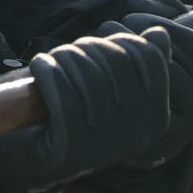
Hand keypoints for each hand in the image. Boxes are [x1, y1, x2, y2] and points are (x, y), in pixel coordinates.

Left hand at [0, 20, 192, 192]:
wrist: (32, 158)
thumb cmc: (76, 112)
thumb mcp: (115, 87)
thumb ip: (137, 62)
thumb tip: (159, 33)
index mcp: (157, 119)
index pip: (150, 57)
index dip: (121, 39)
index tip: (100, 42)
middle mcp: (139, 136)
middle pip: (117, 60)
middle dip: (87, 46)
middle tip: (67, 53)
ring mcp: (106, 145)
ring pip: (88, 73)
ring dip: (63, 56)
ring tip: (52, 61)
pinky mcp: (71, 149)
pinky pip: (62, 93)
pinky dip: (47, 71)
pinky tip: (40, 66)